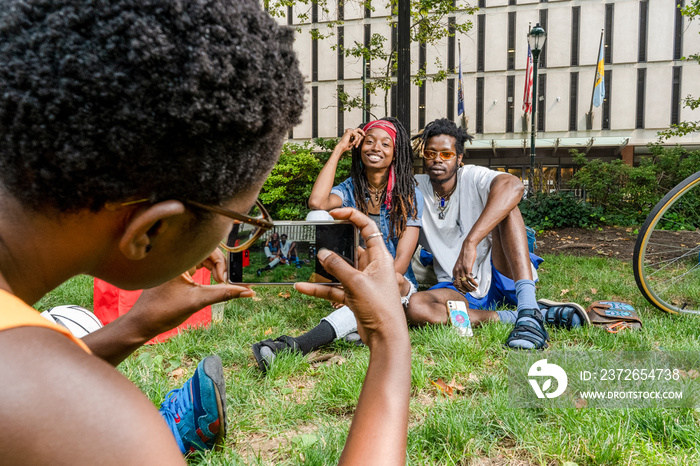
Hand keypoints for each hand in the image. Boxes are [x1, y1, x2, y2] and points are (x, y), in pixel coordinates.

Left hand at [129, 251, 252, 337]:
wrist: (143, 323)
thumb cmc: (164, 310)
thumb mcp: (198, 300)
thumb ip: (224, 293)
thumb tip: (248, 292)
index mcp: (177, 257)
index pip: (208, 248)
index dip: (220, 262)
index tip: (223, 280)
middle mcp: (175, 256)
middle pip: (207, 251)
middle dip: (219, 265)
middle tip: (223, 281)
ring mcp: (175, 262)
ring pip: (202, 257)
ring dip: (214, 268)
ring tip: (219, 283)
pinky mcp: (176, 270)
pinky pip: (196, 263)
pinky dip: (206, 271)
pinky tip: (209, 282)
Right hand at [295, 208, 405, 346]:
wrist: (385, 337)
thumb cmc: (381, 308)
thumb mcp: (356, 283)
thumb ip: (338, 267)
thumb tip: (323, 253)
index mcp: (380, 257)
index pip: (367, 228)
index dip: (353, 216)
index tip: (336, 214)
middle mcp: (372, 266)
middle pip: (351, 249)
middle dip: (334, 246)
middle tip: (318, 238)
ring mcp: (363, 281)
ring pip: (340, 270)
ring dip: (324, 270)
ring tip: (307, 264)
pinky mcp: (355, 296)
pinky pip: (335, 288)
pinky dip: (320, 288)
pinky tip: (303, 287)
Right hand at [336, 128, 364, 154]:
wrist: (342, 147)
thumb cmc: (346, 146)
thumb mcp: (354, 142)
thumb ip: (357, 139)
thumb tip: (363, 136)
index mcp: (350, 133)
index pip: (358, 131)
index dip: (361, 133)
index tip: (364, 136)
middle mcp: (350, 131)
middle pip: (359, 129)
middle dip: (361, 135)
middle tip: (362, 139)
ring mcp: (349, 131)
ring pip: (358, 135)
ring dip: (357, 141)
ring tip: (354, 145)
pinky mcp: (349, 132)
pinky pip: (356, 136)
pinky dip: (355, 140)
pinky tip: (352, 143)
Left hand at [452, 241, 477, 293]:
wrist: (467, 247)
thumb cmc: (465, 255)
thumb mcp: (460, 264)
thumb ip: (460, 271)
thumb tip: (463, 278)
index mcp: (454, 270)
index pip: (455, 283)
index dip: (460, 289)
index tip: (464, 292)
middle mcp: (457, 271)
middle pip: (460, 284)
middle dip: (465, 290)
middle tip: (471, 291)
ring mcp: (462, 269)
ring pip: (465, 282)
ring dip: (470, 287)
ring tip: (475, 289)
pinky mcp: (467, 267)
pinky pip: (469, 278)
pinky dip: (473, 283)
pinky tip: (476, 284)